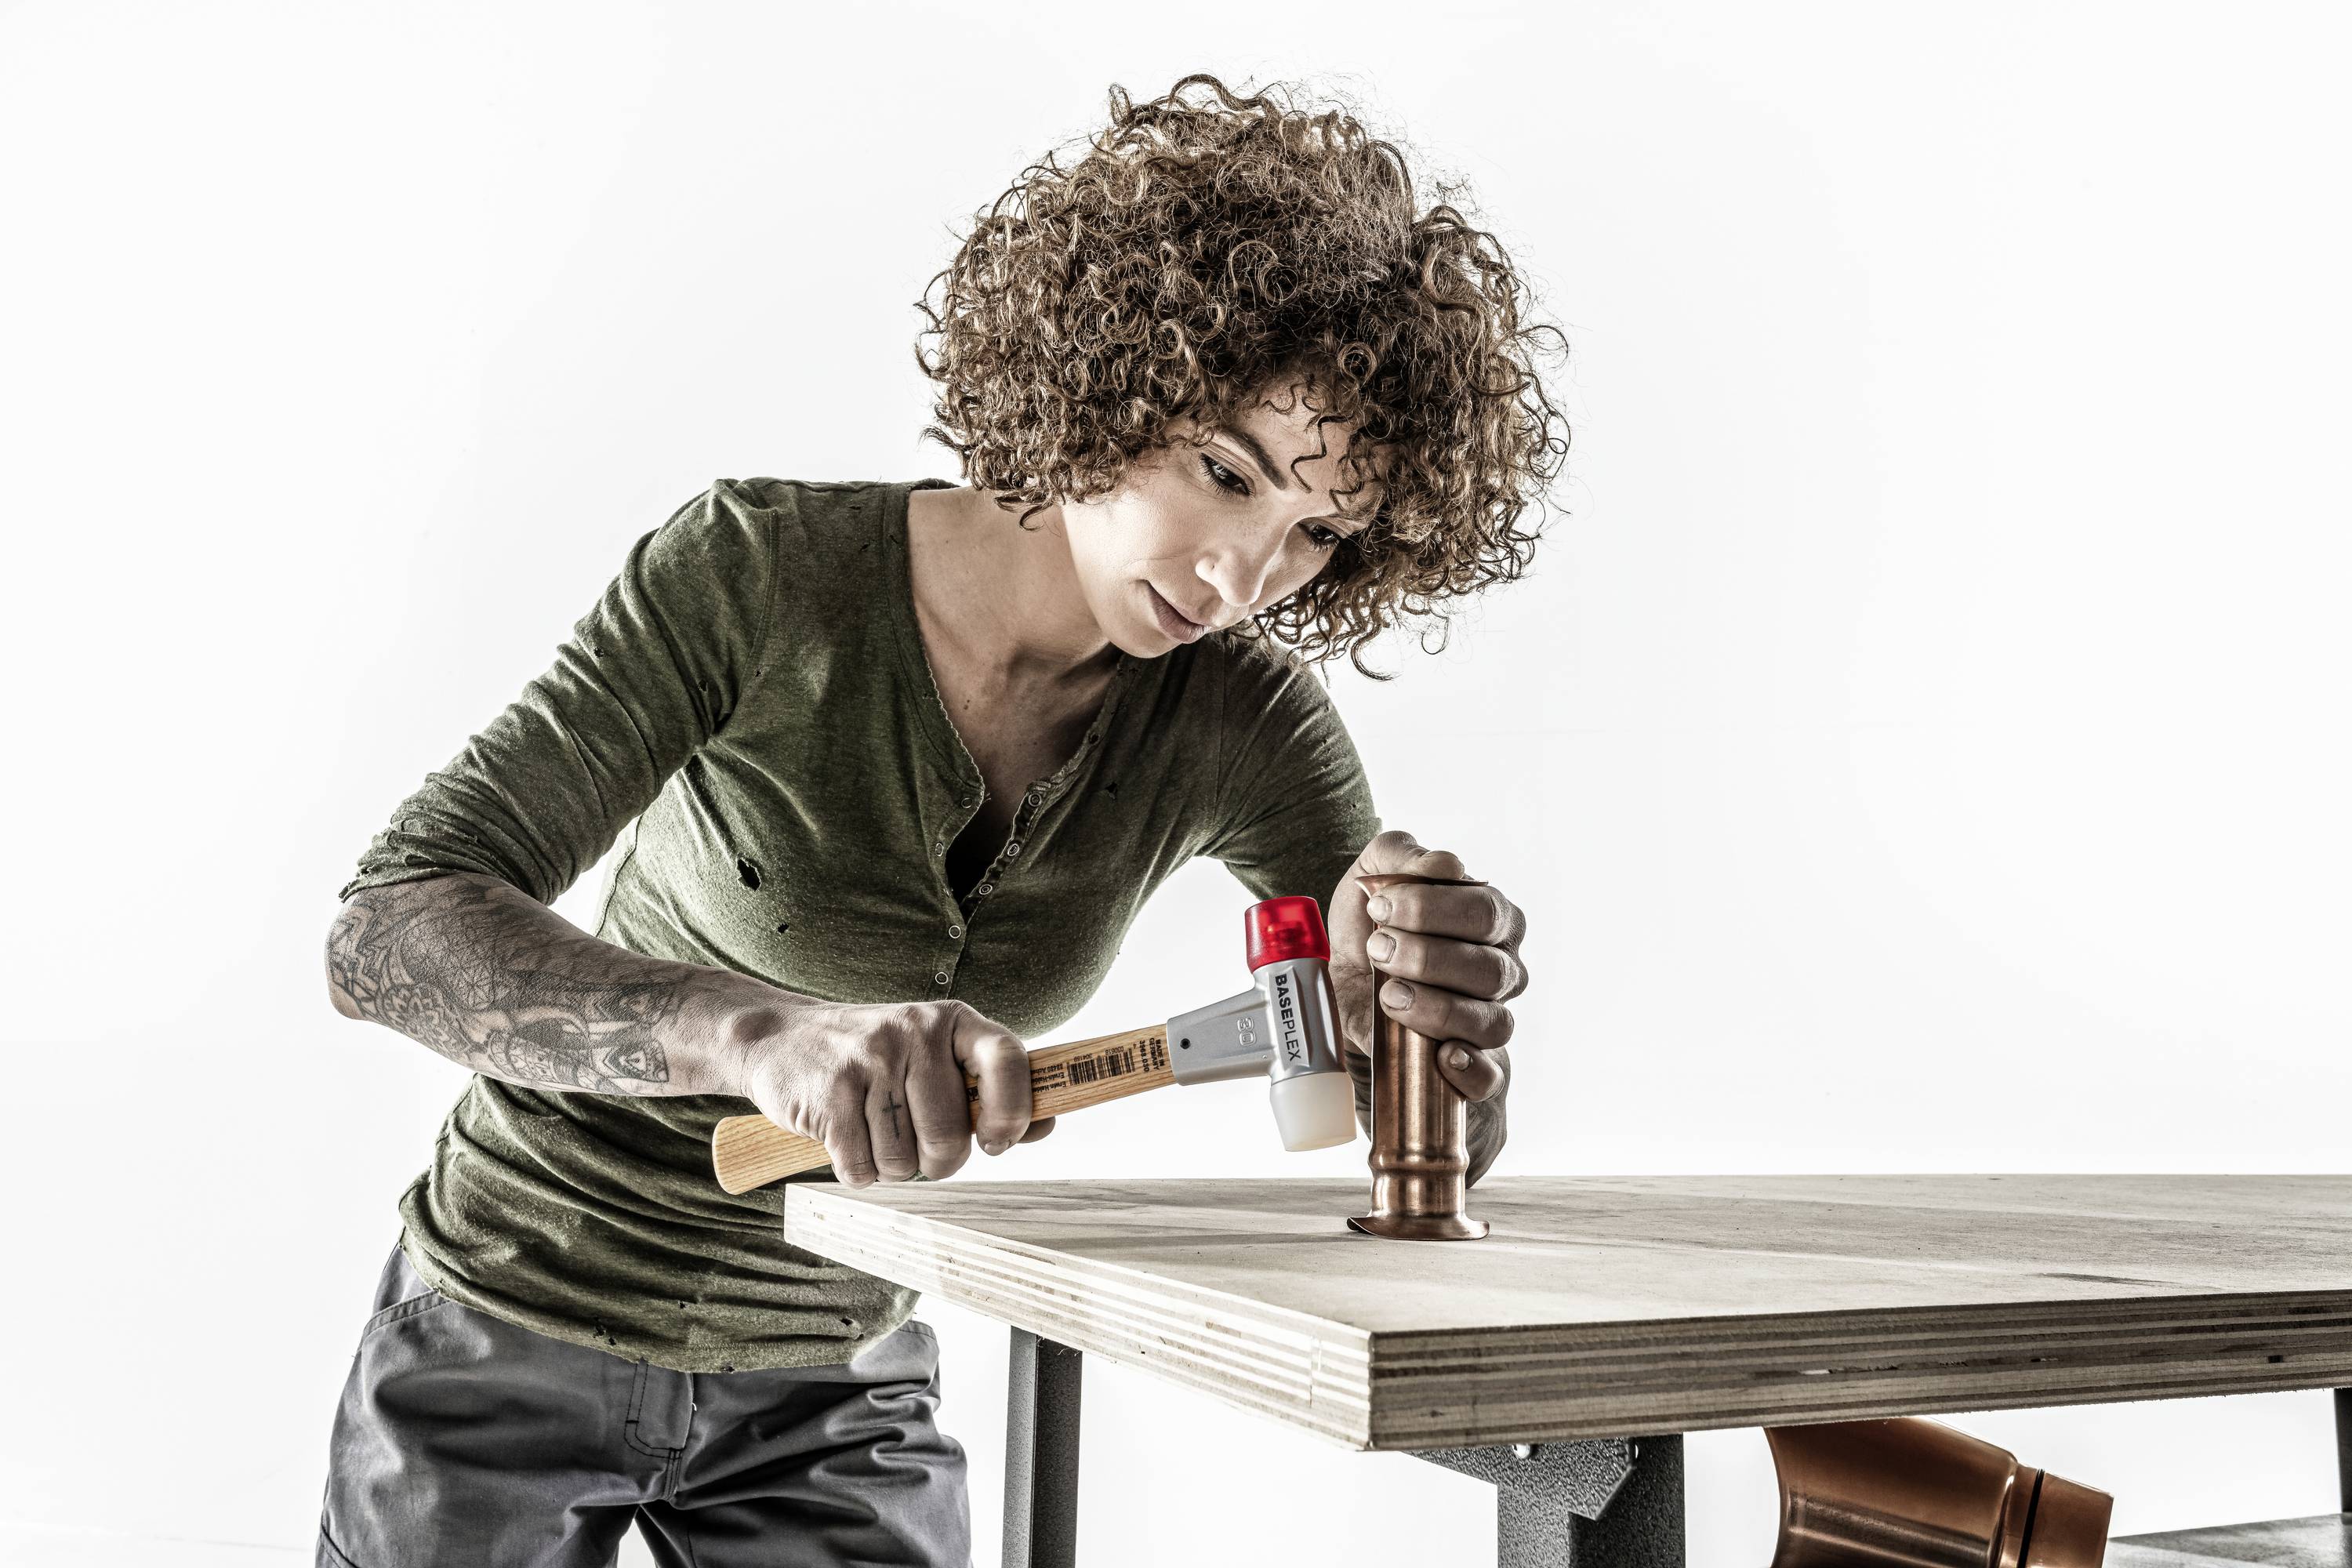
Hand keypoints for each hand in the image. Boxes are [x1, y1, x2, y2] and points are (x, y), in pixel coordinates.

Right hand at [733, 999, 1053, 1186]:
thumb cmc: (877, 1058)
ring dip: (892, 1167)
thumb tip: (1048, 1123)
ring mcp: (869, 1060)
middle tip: (918, 1144)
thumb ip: (991, 1090)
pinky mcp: (828, 1094)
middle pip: (950, 1135)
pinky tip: (847, 1140)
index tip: (997, 1142)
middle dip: (938, 1161)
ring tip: (877, 1133)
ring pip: (904, 1160)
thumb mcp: (935, 1056)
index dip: (1014, 1112)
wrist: (780, 1037)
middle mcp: (913, 1033)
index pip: (1008, 1060)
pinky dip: (857, 1171)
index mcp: (952, 1022)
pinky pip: (861, 1168)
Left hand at [1325, 830, 1525, 1102]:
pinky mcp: (1478, 1066)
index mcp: (1491, 919)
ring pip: (1490, 1021)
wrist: (1345, 986)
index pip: (1484, 912)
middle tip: (1377, 951)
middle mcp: (1502, 970)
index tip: (1378, 909)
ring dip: (1436, 1008)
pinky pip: (1492, 1076)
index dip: (1430, 909)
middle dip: (1425, 957)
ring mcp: (1492, 1019)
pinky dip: (1471, 1069)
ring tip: (1388, 995)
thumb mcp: (1372, 877)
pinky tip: (1442, 1055)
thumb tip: (1446, 864)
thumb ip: (1401, 855)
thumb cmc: (1371, 927)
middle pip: (1488, 968)